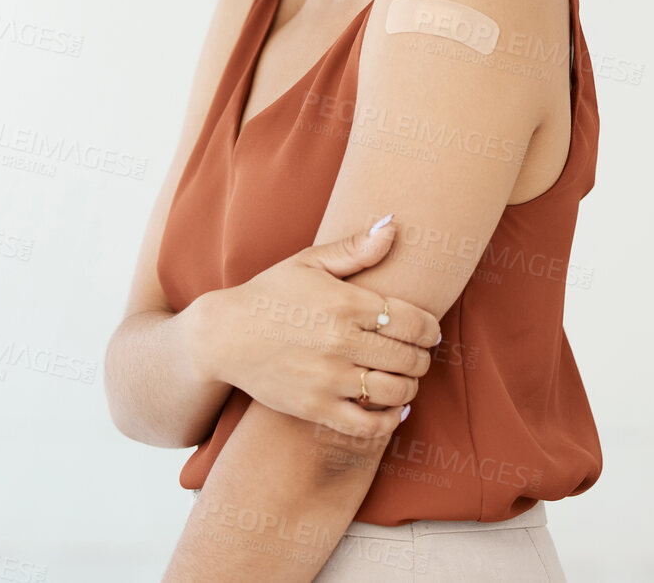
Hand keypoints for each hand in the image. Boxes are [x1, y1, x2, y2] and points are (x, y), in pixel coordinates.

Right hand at [198, 216, 438, 438]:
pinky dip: (390, 421)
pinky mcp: (315, 408)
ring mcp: (328, 378)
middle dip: (422, 357)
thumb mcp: (309, 261)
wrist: (223, 335)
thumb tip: (393, 226)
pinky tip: (393, 409)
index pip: (411, 320)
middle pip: (408, 357)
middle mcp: (340, 342)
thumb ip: (355, 248)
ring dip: (410, 386)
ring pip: (393, 391)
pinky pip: (367, 426)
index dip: (429, 329)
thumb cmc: (270, 293)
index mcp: (345, 303)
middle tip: (419, 355)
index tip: (429, 331)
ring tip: (406, 379)